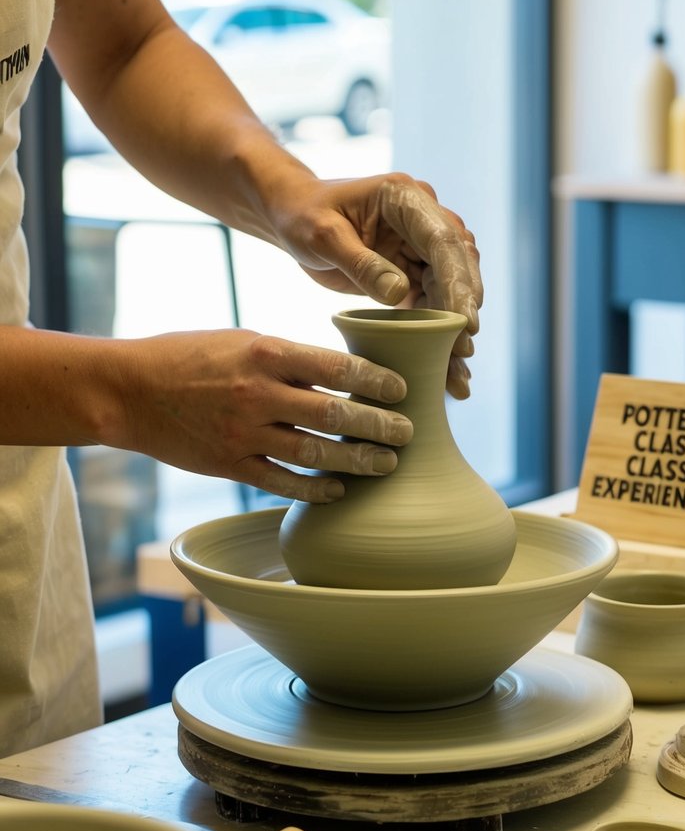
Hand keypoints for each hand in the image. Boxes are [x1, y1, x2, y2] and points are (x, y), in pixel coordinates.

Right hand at [116, 329, 411, 502]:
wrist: (130, 390)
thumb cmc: (191, 355)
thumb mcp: (244, 340)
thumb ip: (290, 357)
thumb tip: (343, 373)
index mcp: (266, 352)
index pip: (337, 366)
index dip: (376, 381)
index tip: (403, 389)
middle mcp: (258, 393)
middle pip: (334, 414)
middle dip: (378, 425)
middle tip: (408, 433)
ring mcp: (243, 432)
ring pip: (314, 453)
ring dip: (356, 461)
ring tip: (386, 464)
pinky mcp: (229, 464)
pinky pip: (281, 481)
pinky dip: (314, 488)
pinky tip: (339, 490)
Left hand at [269, 172, 482, 397]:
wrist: (295, 216)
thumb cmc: (303, 217)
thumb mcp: (322, 236)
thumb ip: (360, 262)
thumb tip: (399, 292)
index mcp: (404, 196)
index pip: (442, 240)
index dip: (458, 281)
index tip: (466, 321)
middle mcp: (423, 216)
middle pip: (458, 263)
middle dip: (464, 308)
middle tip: (464, 351)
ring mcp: (422, 242)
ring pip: (452, 284)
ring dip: (456, 324)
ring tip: (458, 367)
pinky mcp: (414, 267)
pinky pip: (435, 298)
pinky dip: (440, 329)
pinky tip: (445, 360)